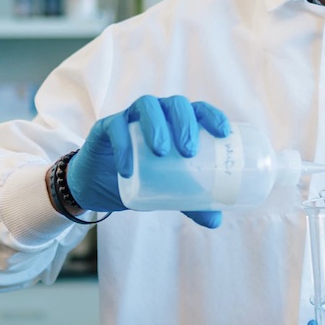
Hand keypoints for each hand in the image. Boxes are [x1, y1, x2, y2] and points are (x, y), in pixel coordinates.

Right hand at [65, 95, 230, 227]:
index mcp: (177, 123)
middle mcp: (157, 114)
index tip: (223, 133)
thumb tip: (216, 220)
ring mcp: (131, 117)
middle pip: (175, 104)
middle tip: (189, 151)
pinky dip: (122, 146)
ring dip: (156, 125)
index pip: (199, 110)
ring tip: (161, 152)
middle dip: (185, 123)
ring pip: (147, 105)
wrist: (101, 186)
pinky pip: (116, 128)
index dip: (213, 116)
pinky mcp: (106, 126)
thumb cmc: (142, 179)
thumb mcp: (168, 191)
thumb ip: (191, 202)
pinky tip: (127, 169)